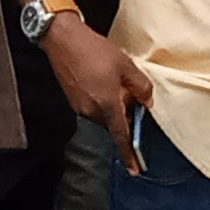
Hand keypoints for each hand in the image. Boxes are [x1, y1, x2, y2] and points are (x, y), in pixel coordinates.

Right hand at [42, 17, 153, 172]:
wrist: (63, 39)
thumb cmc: (94, 50)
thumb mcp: (126, 65)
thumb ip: (140, 87)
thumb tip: (146, 102)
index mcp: (107, 105)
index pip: (121, 135)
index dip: (129, 154)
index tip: (134, 169)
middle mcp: (91, 111)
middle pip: (113, 124)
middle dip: (124, 115)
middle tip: (132, 96)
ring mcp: (79, 107)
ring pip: (103, 115)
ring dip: (112, 106)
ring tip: (115, 81)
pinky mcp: (73, 100)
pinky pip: (92, 107)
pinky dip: (101, 100)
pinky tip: (102, 80)